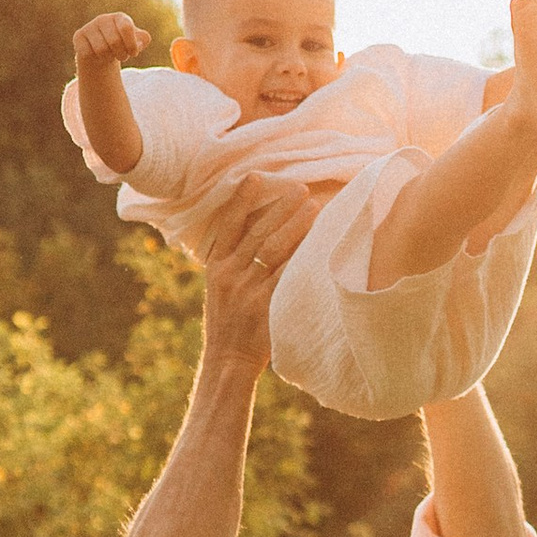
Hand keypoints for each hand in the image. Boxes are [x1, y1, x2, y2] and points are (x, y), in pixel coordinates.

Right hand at [72, 10, 149, 71]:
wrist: (103, 48)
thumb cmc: (123, 44)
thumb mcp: (137, 42)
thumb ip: (143, 39)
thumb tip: (139, 41)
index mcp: (120, 18)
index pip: (126, 28)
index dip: (131, 44)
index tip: (133, 54)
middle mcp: (103, 19)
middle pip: (114, 41)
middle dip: (121, 54)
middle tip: (122, 56)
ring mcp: (90, 26)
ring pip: (100, 49)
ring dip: (108, 58)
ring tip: (110, 55)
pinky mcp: (78, 36)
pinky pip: (87, 52)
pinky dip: (94, 58)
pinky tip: (97, 54)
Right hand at [199, 172, 330, 366]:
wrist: (228, 360)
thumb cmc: (228, 320)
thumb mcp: (221, 286)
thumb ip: (234, 259)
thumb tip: (257, 225)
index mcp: (216, 267)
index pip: (229, 225)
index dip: (242, 199)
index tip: (256, 176)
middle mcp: (230, 275)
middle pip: (258, 233)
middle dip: (280, 208)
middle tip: (301, 188)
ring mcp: (248, 291)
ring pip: (274, 250)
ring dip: (295, 226)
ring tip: (315, 208)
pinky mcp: (266, 308)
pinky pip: (287, 277)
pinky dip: (303, 259)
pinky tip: (319, 245)